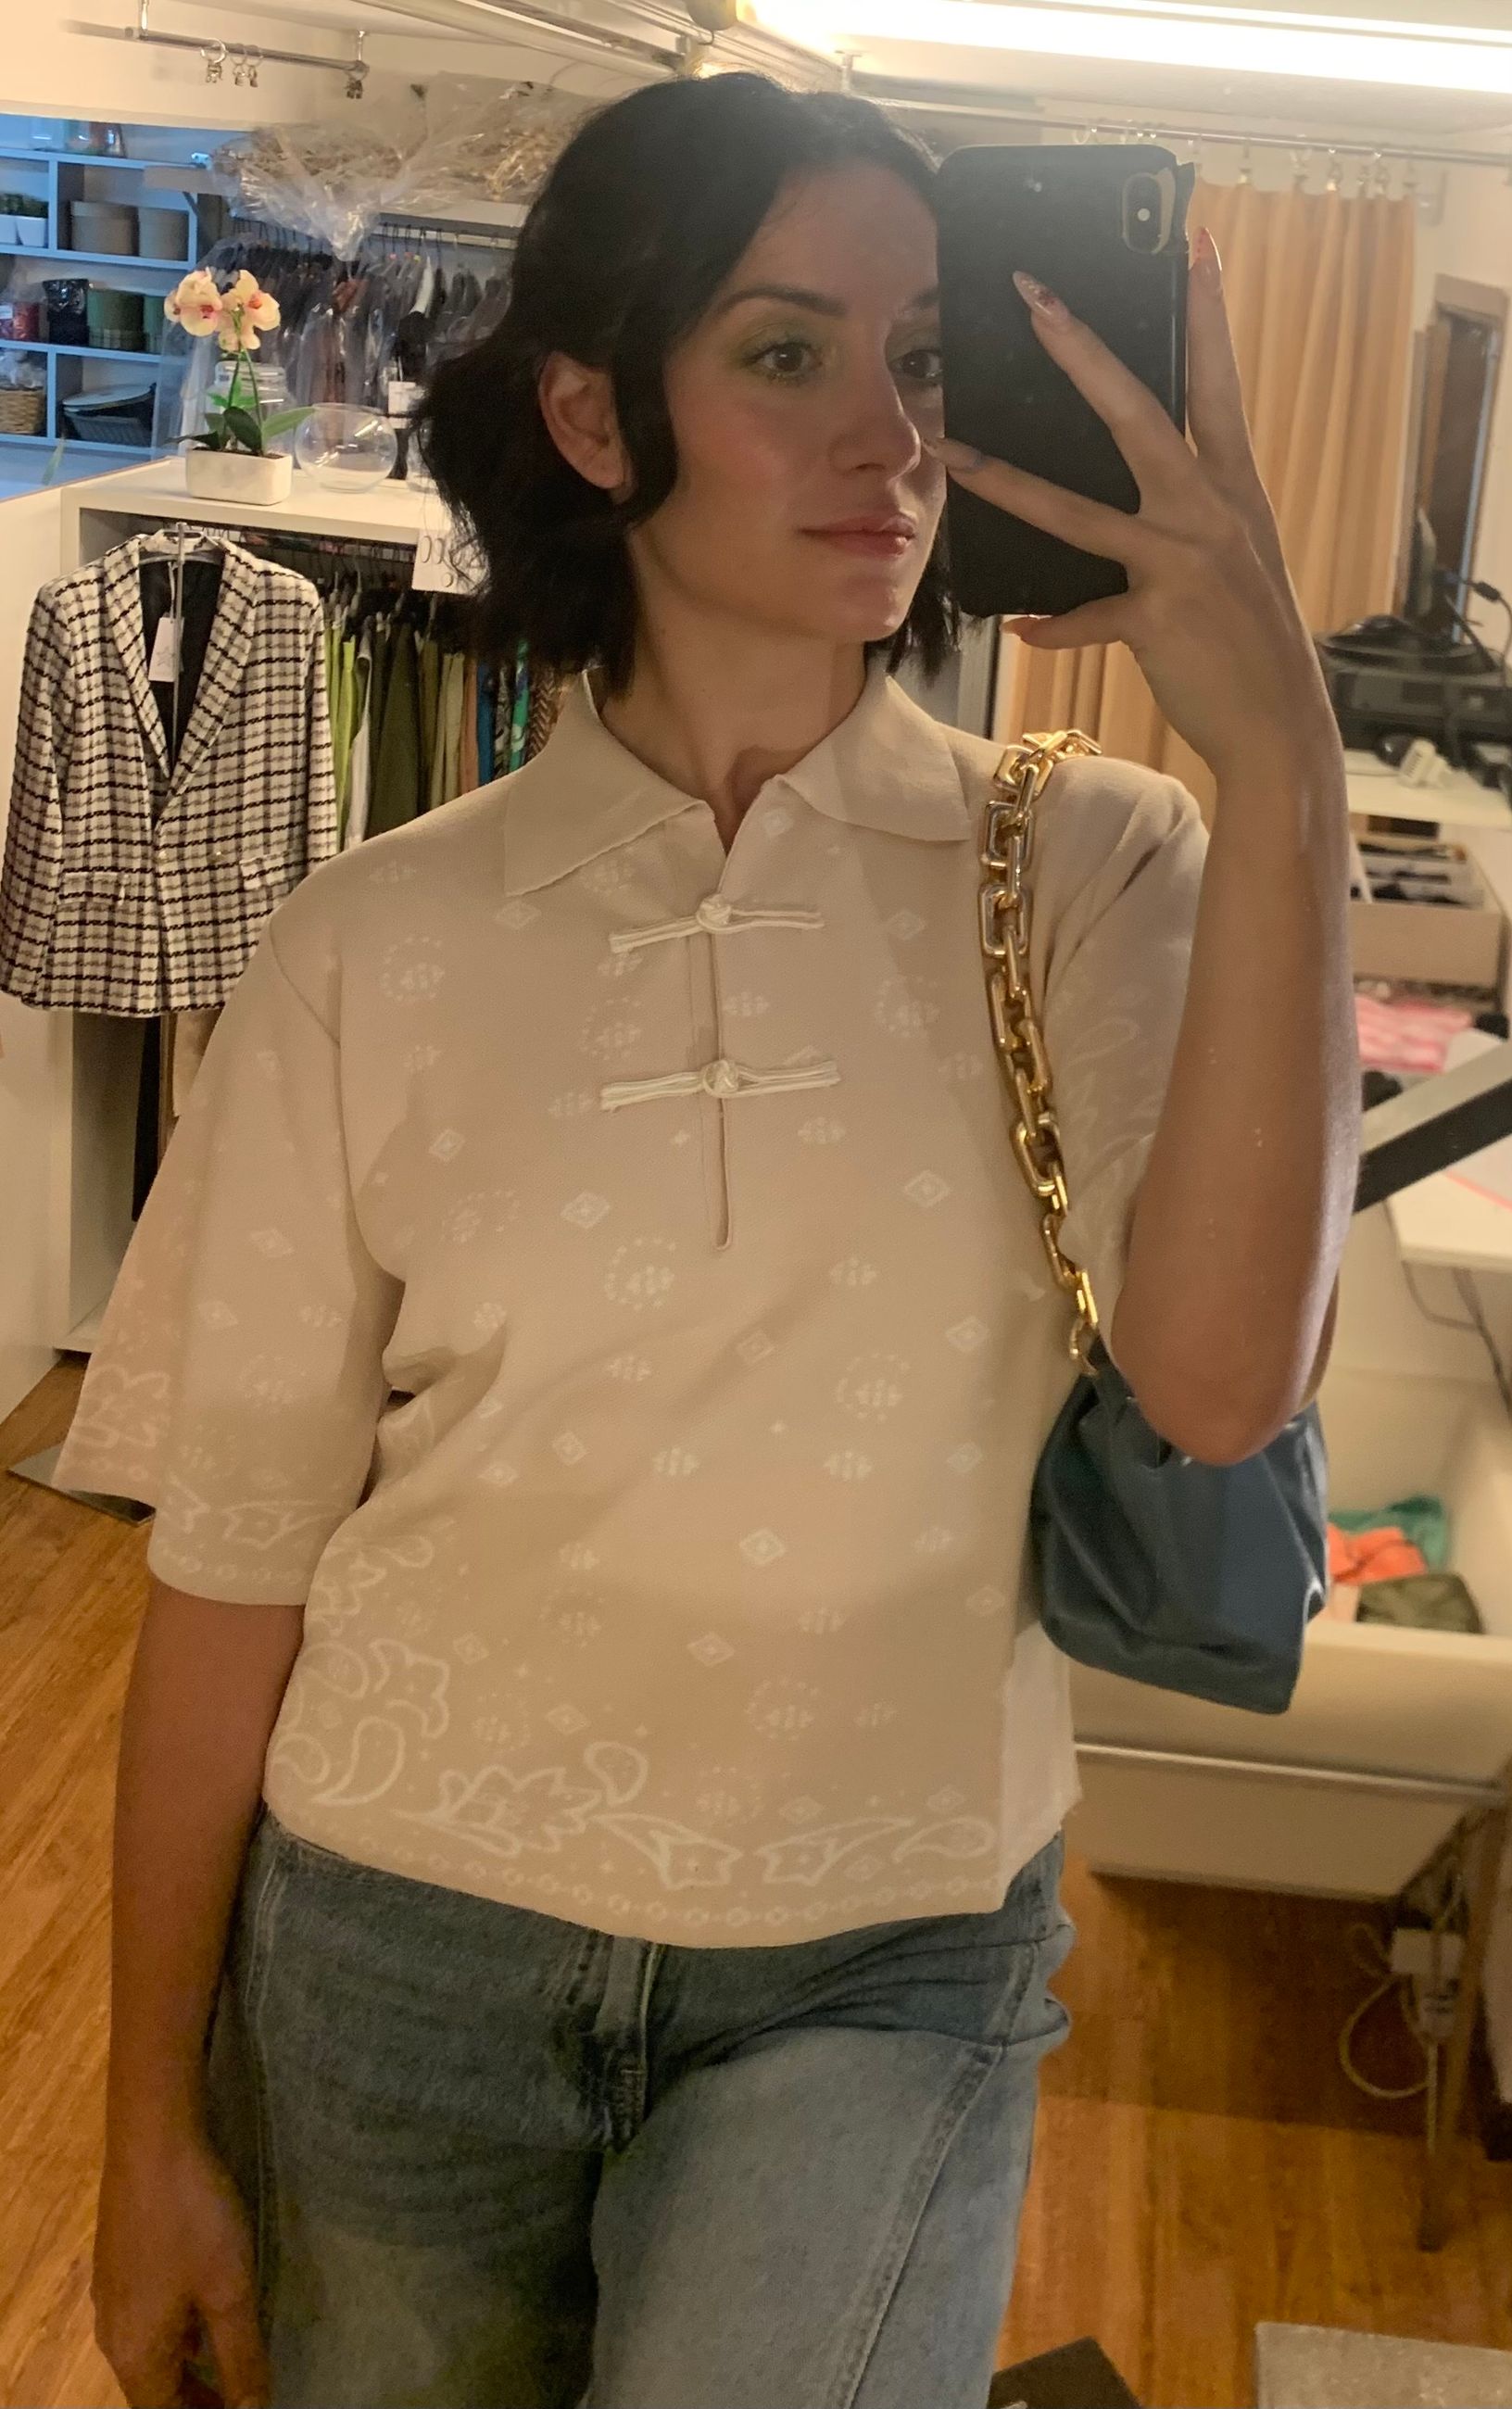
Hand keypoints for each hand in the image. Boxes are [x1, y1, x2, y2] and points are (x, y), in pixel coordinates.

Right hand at [94, 2130, 266, 2408]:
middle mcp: (114, 2333)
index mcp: (135, 2353)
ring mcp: (112, 2295)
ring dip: (188, 2366)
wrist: (151, 2140)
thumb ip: (241, 2357)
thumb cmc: (193, 2219)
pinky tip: (207, 2313)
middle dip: (196, 2399)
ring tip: (230, 2365)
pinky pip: (147, 2319)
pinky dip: (177, 2332)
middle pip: (153, 2389)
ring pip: (150, 2352)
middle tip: (242, 2398)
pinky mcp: (118, 2263)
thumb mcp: (229, 2291)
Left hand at [928, 234, 1341, 786]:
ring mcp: (1181, 562)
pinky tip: (1016, 626)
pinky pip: (1085, 617)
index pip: (1219, 381)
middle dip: (1083, 350)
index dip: (1210, 312)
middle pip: (1137, 412)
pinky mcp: (1156, 618)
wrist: (1280, 721)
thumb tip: (1145, 487)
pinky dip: (1050, 626)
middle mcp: (1209, 511)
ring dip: (1008, 482)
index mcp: (1233, 488)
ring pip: (1078, 511)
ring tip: (953, 453)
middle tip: (1034, 295)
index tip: (1198, 243)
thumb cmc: (1251, 640)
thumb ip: (1193, 514)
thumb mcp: (1237, 558)